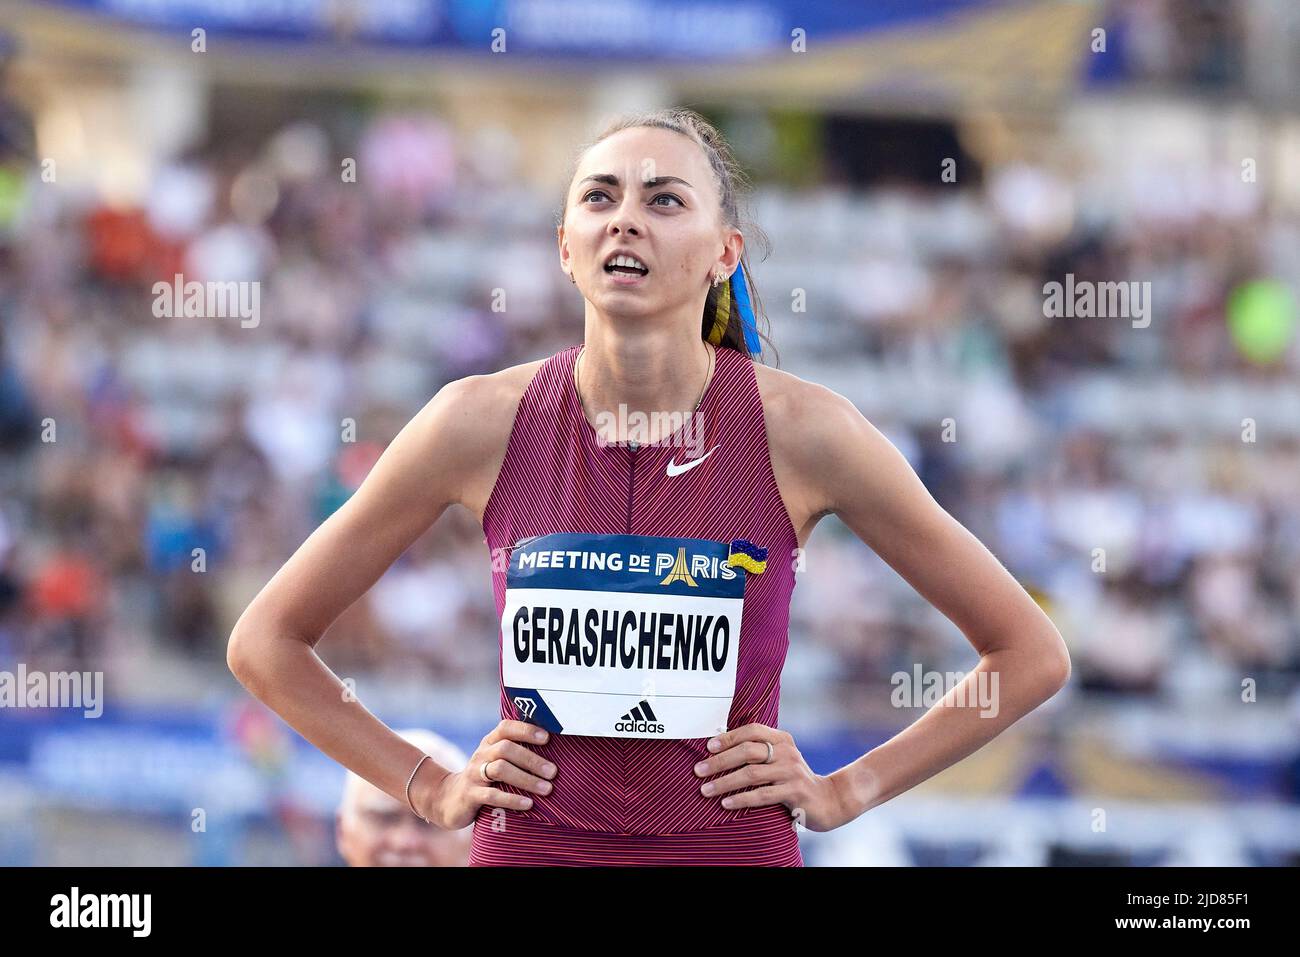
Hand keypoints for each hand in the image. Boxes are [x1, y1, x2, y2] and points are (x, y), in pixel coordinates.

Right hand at [415, 720, 556, 829]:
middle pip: (506, 749)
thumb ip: (517, 753)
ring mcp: (474, 774)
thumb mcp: (495, 760)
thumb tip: (556, 750)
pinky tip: (528, 804)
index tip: (547, 738)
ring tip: (547, 789)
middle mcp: (481, 754)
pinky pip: (491, 795)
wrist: (449, 799)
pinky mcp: (470, 795)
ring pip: (500, 769)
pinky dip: (511, 799)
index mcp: (489, 742)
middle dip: (532, 759)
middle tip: (553, 772)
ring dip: (526, 779)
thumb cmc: (485, 778)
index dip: (526, 730)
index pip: (506, 728)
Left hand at [694, 723, 851, 831]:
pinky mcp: (795, 792)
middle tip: (698, 770)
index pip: (751, 730)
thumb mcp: (780, 760)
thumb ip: (758, 752)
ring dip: (725, 782)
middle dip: (719, 761)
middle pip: (748, 751)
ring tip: (705, 789)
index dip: (728, 737)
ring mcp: (791, 772)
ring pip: (751, 774)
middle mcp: (787, 752)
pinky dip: (741, 798)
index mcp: (782, 739)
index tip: (707, 747)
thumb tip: (718, 749)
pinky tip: (726, 803)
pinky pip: (762, 795)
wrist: (828, 800)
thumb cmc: (793, 780)